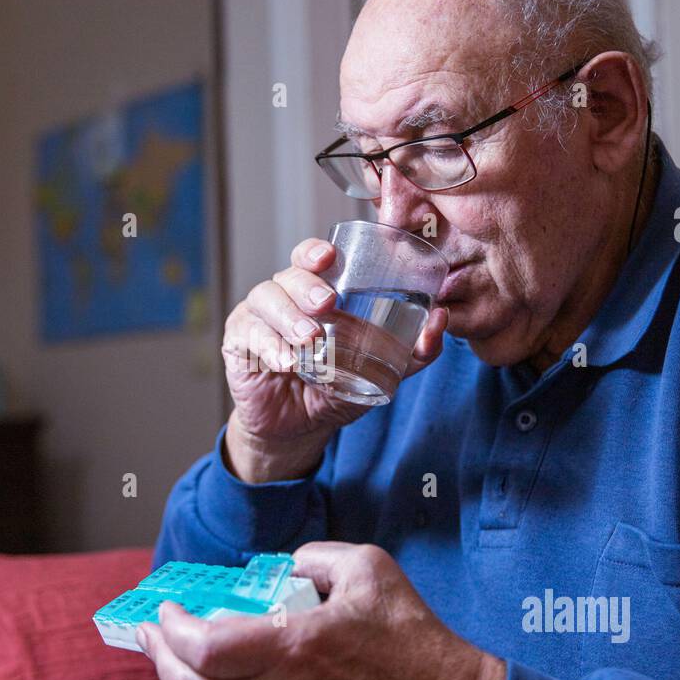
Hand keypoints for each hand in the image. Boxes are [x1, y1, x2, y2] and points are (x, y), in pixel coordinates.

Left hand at [137, 541, 505, 679]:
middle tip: (149, 633)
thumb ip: (313, 557)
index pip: (203, 648)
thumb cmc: (412, 638)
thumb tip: (280, 568)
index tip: (165, 609)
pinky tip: (222, 678)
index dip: (171, 629)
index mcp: (294, 648)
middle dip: (159, 657)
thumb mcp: (368, 568)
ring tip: (174, 654)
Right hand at [221, 239, 448, 480]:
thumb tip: (440, 318)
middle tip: (326, 303)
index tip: (328, 256)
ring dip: (288, 317)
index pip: (311, 258)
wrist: (299, 428)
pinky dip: (268, 346)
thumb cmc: (336, 388)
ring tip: (308, 337)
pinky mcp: (238, 343)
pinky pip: (248, 335)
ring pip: (266, 300)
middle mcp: (285, 298)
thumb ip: (413, 351)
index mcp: (315, 292)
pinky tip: (284, 361)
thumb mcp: (381, 372)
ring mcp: (258, 318)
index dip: (315, 251)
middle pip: (288, 275)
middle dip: (306, 285)